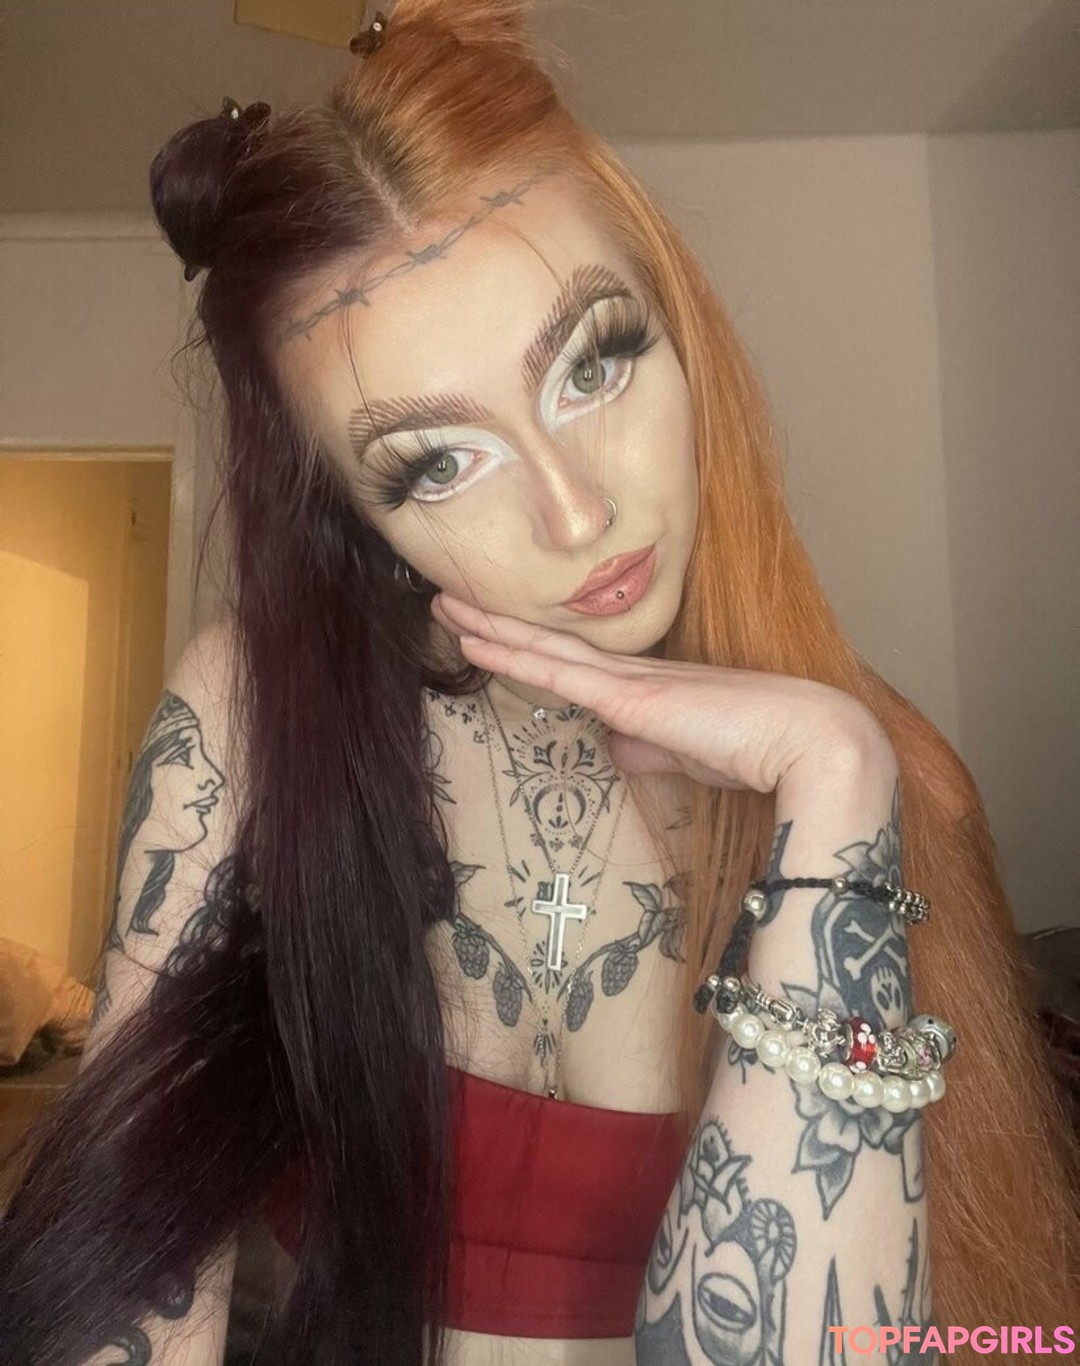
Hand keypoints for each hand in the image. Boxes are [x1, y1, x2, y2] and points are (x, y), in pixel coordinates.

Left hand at [431, 593, 894, 793]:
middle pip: (551, 643)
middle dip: (498, 622)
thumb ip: (651, 749)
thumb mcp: (692, 757)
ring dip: (491, 628)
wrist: (811, 743)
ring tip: (445, 604)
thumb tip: (615, 747)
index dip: (533, 644)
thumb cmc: (764, 752)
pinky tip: (475, 642)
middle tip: (450, 597)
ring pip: (544, 648)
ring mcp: (630, 680)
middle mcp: (634, 673)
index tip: (495, 630)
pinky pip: (556, 673)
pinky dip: (513, 655)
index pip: (577, 663)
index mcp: (651, 686)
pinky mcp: (630, 698)